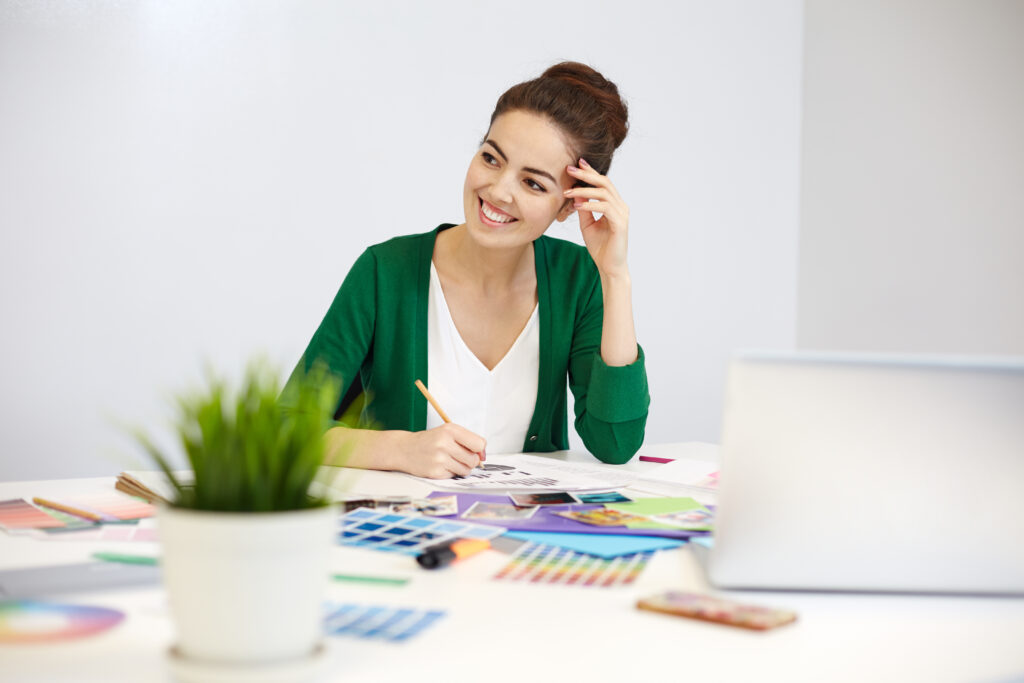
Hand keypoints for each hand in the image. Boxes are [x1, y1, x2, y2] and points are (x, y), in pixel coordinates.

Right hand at [395, 423, 485, 478]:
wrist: (404, 449)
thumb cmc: (430, 441)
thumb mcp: (448, 432)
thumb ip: (467, 441)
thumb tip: (483, 457)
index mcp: (450, 430)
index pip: (479, 444)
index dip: (480, 450)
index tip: (475, 451)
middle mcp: (444, 443)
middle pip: (474, 460)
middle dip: (470, 461)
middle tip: (459, 456)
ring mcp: (439, 458)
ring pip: (466, 470)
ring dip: (461, 468)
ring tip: (449, 460)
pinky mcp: (435, 472)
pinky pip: (454, 476)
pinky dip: (450, 472)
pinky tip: (440, 465)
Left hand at [564, 158, 629, 277]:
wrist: (609, 267)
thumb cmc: (600, 247)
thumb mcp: (587, 224)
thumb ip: (584, 209)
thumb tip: (576, 194)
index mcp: (614, 205)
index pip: (603, 183)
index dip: (590, 172)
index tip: (577, 164)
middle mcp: (620, 207)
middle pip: (605, 183)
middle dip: (587, 175)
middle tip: (570, 169)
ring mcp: (622, 214)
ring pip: (604, 194)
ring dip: (584, 191)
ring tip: (569, 191)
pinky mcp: (620, 224)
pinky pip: (605, 208)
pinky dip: (590, 205)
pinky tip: (578, 205)